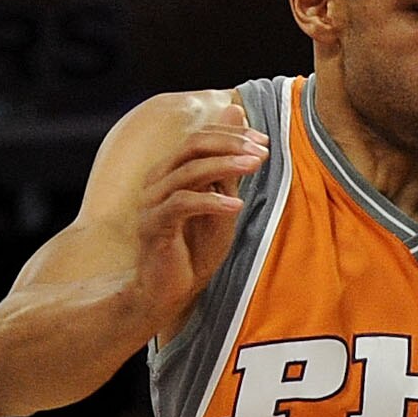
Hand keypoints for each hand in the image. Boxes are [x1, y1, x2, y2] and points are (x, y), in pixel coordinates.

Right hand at [133, 102, 266, 333]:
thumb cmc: (194, 250)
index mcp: (170, 171)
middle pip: (192, 145)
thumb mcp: (220, 208)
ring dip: (225, 166)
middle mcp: (157, 180)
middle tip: (262, 151)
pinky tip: (237, 206)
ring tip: (254, 166)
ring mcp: (153, 201)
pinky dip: (211, 201)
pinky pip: (182, 204)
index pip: (199, 138)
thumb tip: (237, 124)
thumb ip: (228, 172)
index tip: (264, 141)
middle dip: (230, 144)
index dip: (231, 135)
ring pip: (188, 171)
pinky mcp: (154, 225)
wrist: (170, 291)